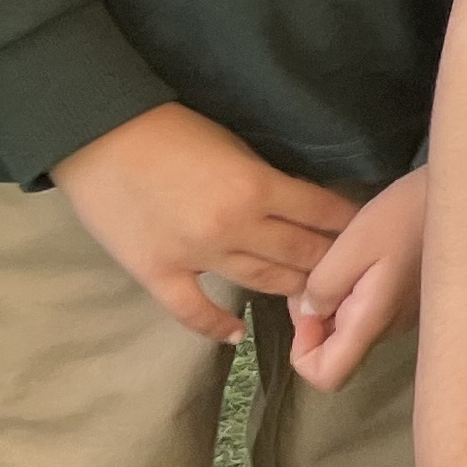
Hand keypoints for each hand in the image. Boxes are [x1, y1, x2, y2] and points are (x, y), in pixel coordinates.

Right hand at [52, 103, 357, 342]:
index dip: (347, 224)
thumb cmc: (171, 130)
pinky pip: (193, 311)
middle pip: (298, 253)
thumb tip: (294, 203)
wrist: (99, 138)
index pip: (321, 212)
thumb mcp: (234, 146)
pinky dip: (217, 326)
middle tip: (351, 273)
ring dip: (289, 289)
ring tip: (314, 299)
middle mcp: (234, 228)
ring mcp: (195, 257)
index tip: (367, 231)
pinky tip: (237, 335)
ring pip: (259, 281)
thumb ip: (264, 180)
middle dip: (329, 262)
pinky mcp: (157, 274)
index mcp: (257, 187)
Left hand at [291, 166, 425, 386]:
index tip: (308, 309)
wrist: (464, 197)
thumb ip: (323, 285)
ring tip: (343, 255)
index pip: (328, 377)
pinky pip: (371, 308)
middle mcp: (389, 329)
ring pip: (353, 326)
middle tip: (321, 267)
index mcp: (373, 322)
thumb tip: (311, 311)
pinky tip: (364, 252)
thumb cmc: (408, 216)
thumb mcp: (354, 242)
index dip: (303, 353)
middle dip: (316, 317)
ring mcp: (404, 316)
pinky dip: (354, 289)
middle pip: (338, 350)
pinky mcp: (412, 298)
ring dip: (335, 299)